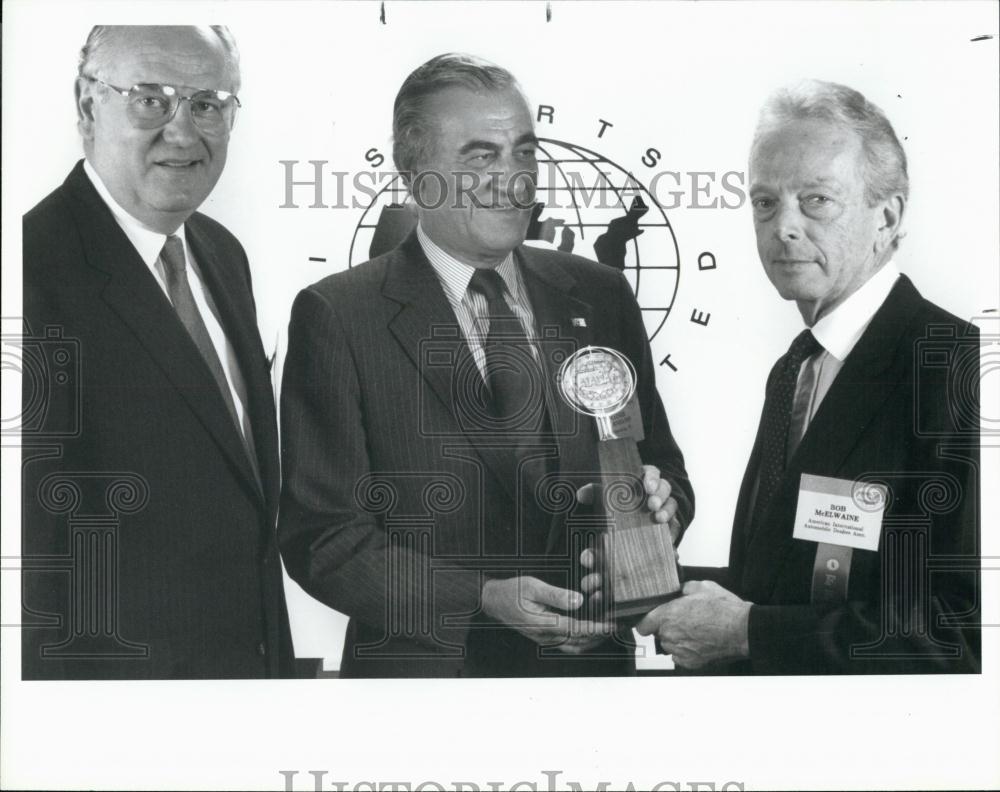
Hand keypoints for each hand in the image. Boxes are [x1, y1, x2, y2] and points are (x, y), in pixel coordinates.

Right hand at [481, 576, 613, 653]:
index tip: (611, 624)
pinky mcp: (545, 638)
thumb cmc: (512, 592)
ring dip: (592, 640)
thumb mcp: (532, 586)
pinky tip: (590, 631)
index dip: (596, 628)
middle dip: (599, 635)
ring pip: (575, 646)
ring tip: (607, 629)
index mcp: (544, 624)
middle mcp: (546, 636)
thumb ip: (556, 595)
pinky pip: (568, 644)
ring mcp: (545, 640)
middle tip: (616, 626)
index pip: (576, 629)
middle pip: (579, 642)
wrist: (494, 601)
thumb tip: (579, 601)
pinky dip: (582, 640)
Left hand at [577, 465, 680, 602]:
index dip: (651, 478)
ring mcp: (664, 509)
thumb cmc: (618, 502)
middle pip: (664, 488)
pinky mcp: (668, 528)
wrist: (625, 525)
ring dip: (666, 512)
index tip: (647, 486)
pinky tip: (669, 545)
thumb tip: (581, 495)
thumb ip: (594, 493)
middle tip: (652, 504)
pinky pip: (673, 531)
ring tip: (659, 519)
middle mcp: (656, 493)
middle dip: (659, 495)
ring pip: (671, 506)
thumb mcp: (605, 495)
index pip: (651, 473)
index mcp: (642, 480)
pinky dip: (672, 537)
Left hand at [636, 580, 750, 668]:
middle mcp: (670, 635)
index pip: (643, 625)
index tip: (653, 621)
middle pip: (659, 634)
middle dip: (668, 628)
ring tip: (695, 631)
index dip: (648, 622)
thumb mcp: (703, 587)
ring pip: (670, 646)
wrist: (743, 630)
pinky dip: (687, 651)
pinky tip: (700, 642)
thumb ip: (685, 588)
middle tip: (685, 621)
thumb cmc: (725, 610)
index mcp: (668, 615)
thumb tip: (681, 590)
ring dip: (678, 640)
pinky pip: (681, 657)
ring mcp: (680, 651)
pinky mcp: (691, 662)